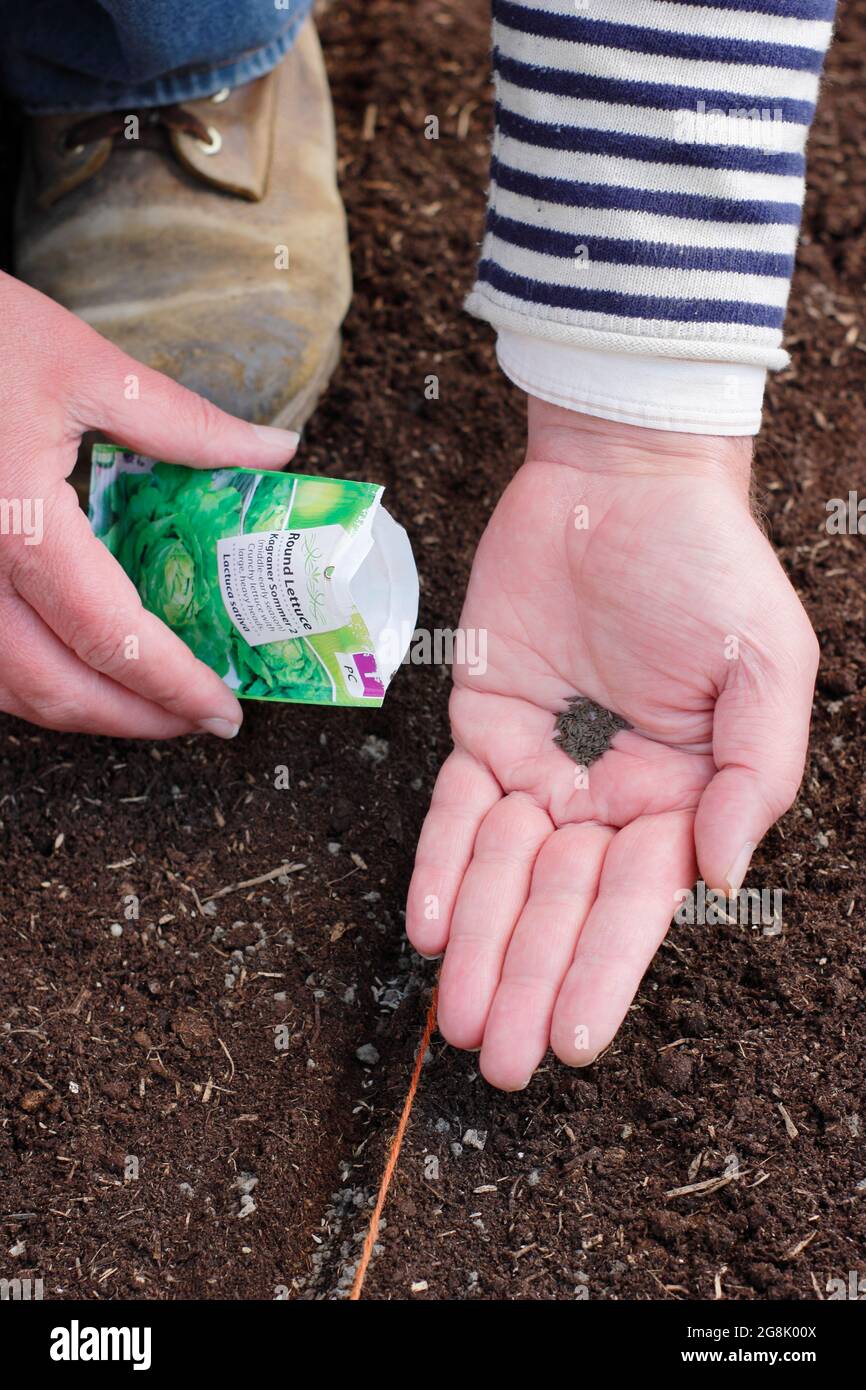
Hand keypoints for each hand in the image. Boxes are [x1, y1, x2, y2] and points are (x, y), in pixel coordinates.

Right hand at [0, 272, 297, 737]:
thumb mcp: (86, 365)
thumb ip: (184, 422)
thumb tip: (274, 451)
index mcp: (17, 522)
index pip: (108, 635)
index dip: (172, 685)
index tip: (224, 709)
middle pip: (56, 688)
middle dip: (137, 720)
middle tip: (199, 720)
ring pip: (9, 689)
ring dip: (85, 712)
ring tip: (151, 703)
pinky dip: (36, 682)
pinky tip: (81, 667)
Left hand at [407, 398, 818, 1089]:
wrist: (621, 481)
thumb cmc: (708, 566)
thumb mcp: (765, 664)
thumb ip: (755, 773)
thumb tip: (719, 874)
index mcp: (684, 796)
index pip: (637, 904)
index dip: (603, 972)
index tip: (571, 1039)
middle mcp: (610, 796)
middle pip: (561, 907)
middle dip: (527, 982)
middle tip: (495, 1062)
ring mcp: (542, 766)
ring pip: (502, 875)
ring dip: (478, 946)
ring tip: (453, 1020)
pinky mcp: (483, 728)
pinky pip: (456, 811)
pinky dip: (441, 865)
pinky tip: (429, 926)